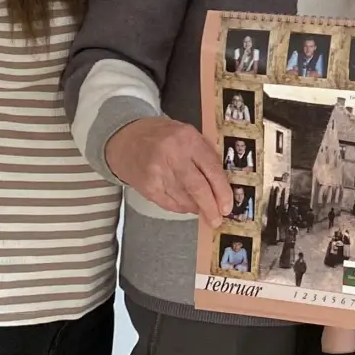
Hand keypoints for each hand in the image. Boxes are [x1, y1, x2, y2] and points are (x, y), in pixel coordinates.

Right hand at [105, 117, 230, 225]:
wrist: (126, 139)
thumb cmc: (163, 136)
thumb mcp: (187, 134)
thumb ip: (205, 154)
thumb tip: (222, 185)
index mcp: (188, 139)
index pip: (211, 168)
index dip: (222, 190)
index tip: (228, 206)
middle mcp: (173, 155)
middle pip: (197, 187)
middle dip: (210, 207)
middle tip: (217, 220)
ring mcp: (158, 172)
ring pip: (184, 199)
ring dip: (196, 208)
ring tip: (203, 211)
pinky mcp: (147, 186)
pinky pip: (169, 204)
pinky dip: (181, 208)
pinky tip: (187, 206)